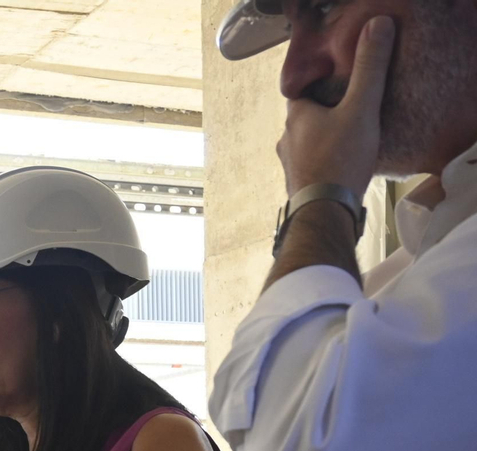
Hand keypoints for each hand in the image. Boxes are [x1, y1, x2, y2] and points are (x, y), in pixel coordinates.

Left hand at [277, 15, 394, 196]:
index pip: (303, 90)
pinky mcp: (298, 183)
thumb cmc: (340, 158)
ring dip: (325, 137)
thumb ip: (369, 69)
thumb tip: (376, 27)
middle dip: (326, 111)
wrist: (325, 211)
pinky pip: (312, 163)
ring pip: (307, 141)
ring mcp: (289, 164)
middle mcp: (285, 139)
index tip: (341, 81)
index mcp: (295, 116)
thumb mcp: (360, 108)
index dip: (322, 82)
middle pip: (306, 116)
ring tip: (349, 136)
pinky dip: (324, 159)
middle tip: (351, 108)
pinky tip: (342, 163)